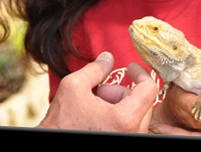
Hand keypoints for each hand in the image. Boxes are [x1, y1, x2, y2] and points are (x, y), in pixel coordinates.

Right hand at [37, 52, 157, 131]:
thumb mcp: (74, 86)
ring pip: (137, 114)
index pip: (149, 88)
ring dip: (119, 105)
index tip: (130, 68)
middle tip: (99, 92)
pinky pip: (131, 126)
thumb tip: (108, 58)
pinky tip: (98, 118)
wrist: (50, 149)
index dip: (140, 73)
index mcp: (125, 119)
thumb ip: (95, 69)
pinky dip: (118, 117)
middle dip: (121, 92)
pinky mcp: (125, 143)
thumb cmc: (60, 123)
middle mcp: (133, 134)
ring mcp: (130, 140)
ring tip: (95, 108)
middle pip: (143, 101)